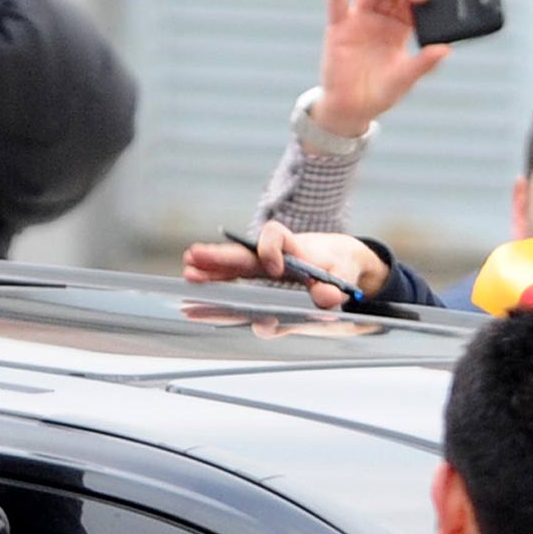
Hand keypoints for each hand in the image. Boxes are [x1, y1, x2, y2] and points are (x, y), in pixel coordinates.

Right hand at [182, 221, 388, 310]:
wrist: (339, 258)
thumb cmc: (339, 265)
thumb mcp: (344, 276)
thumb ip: (335, 287)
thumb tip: (327, 298)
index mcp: (293, 245)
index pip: (275, 235)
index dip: (270, 250)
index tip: (276, 271)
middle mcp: (273, 251)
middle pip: (242, 250)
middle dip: (219, 255)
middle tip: (194, 255)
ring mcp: (262, 261)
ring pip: (233, 263)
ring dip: (211, 267)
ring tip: (188, 271)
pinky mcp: (258, 271)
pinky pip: (234, 274)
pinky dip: (217, 278)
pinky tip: (197, 280)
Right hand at [314, 0, 446, 137]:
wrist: (352, 109)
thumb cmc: (380, 93)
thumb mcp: (406, 78)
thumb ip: (423, 64)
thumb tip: (446, 49)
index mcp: (398, 30)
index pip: (411, 5)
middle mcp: (378, 21)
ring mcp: (357, 21)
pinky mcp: (338, 27)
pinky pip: (336, 1)